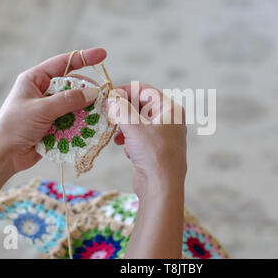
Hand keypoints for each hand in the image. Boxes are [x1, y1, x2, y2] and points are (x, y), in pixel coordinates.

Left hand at [0, 48, 106, 172]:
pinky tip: (93, 126)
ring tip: (102, 112)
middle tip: (104, 96)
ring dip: (87, 109)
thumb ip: (68, 100)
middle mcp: (44, 91)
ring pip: (75, 104)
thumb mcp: (41, 109)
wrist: (3, 155)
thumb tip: (93, 92)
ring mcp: (50, 109)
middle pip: (73, 85)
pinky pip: (73, 120)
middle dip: (88, 91)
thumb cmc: (14, 127)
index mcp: (35, 79)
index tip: (102, 54)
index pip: (63, 63)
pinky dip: (83, 123)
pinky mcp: (55, 125)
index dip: (84, 57)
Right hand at [104, 83, 186, 197]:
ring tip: (116, 135)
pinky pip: (139, 137)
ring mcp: (164, 136)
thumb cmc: (153, 153)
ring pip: (138, 123)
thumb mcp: (134, 126)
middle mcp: (170, 120)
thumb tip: (109, 99)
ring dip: (124, 127)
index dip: (125, 91)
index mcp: (170, 109)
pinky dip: (130, 140)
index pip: (145, 90)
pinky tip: (125, 149)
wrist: (161, 187)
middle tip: (107, 114)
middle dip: (123, 111)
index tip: (107, 95)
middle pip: (141, 106)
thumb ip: (120, 109)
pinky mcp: (156, 150)